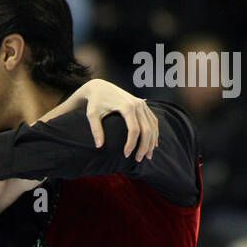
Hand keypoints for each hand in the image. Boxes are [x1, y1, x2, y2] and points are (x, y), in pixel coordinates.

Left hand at [42, 79, 157, 160]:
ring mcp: (142, 104)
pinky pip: (153, 120)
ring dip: (151, 142)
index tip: (125, 155)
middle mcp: (138, 104)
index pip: (134, 130)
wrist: (101, 87)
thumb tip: (99, 146)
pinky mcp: (143, 105)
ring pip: (152, 125)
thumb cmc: (95, 102)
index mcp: (127, 106)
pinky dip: (155, 133)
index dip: (131, 144)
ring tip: (147, 156)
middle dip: (144, 146)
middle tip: (138, 160)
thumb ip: (96, 129)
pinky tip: (153, 144)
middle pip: (147, 129)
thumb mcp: (92, 115)